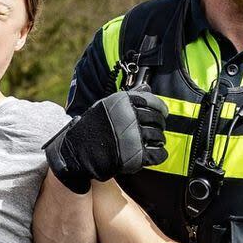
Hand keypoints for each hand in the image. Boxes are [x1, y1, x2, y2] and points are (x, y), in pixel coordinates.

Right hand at [44, 89, 167, 193]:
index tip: (163, 113)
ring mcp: (133, 136)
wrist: (78, 150)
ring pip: (158, 136)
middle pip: (156, 119)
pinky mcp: (135, 155)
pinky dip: (160, 154)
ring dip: (159, 139)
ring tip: (154, 141)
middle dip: (159, 124)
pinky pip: (157, 154)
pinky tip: (156, 152)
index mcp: (122, 102)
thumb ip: (128, 97)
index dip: (161, 108)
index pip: (152, 101)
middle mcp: (129, 117)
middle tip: (157, 129)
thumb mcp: (106, 105)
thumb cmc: (93, 127)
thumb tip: (147, 87)